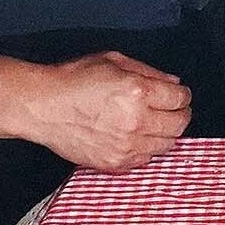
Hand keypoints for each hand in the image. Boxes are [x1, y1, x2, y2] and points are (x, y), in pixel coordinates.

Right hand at [15, 52, 193, 172]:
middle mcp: (136, 121)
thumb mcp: (113, 61)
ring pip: (167, 145)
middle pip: (180, 124)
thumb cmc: (73, 80)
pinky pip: (146, 159)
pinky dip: (147, 149)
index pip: (180, 98)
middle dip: (180, 114)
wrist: (42, 107)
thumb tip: (173, 83)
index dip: (181, 95)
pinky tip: (136, 137)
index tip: (177, 95)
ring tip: (152, 123)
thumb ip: (148, 72)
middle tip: (170, 110)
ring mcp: (126, 146)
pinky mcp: (115, 163)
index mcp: (137, 91)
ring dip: (165, 133)